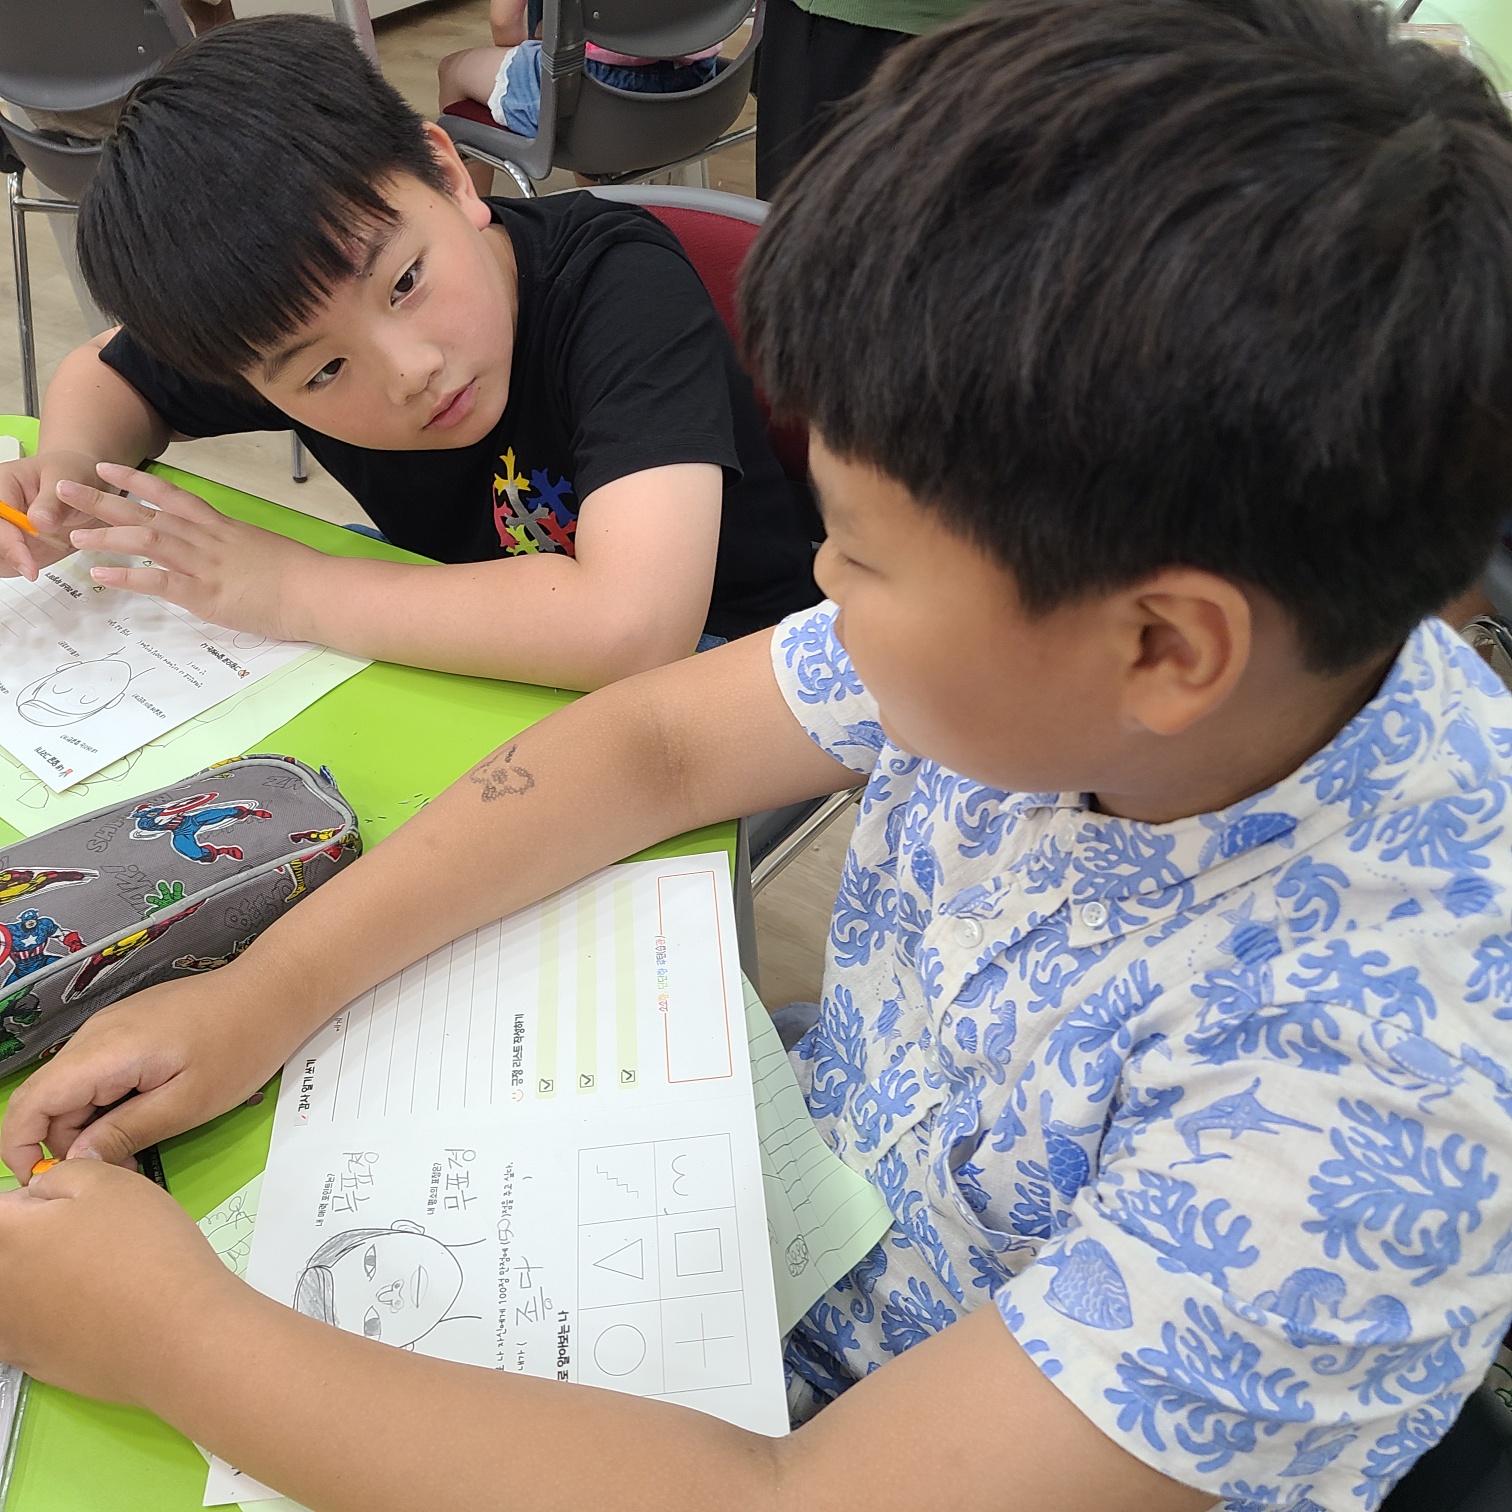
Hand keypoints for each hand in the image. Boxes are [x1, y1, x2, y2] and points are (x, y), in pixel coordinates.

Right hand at [0, 449, 115, 579]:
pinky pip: (9, 561)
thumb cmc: (69, 472)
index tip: (29, 565)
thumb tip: (40, 523)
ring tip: (27, 574)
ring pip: (0, 554)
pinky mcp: (17, 542)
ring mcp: (7, 526)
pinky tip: (28, 572)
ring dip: (10, 564)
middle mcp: (1, 508)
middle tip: (27, 573)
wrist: (80, 479)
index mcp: (3, 485)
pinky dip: (17, 568)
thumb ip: (53, 502)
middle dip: (7, 556)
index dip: (10, 545)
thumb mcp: (67, 478)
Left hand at [0, 1160, 239, 1403]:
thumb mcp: (110, 1182)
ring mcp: (6, 1329)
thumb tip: (40, 1194)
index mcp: (4, 1234)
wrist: (176, 1334)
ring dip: (38, 1276)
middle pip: (6, 1248)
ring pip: (11, 1290)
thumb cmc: (146, 1247)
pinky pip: (20, 1328)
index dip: (35, 1198)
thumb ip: (60, 1175)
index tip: (69, 1203)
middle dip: (36, 1236)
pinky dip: (41, 1315)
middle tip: (86, 1236)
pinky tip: (82, 1311)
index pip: (1, 1206)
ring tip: (88, 1274)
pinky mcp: (27, 1362)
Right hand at [1, 970, 286, 1177]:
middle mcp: (95, 1034)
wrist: (273, 992)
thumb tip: (74, 1163)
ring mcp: (110, 1027)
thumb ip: (125, 1132)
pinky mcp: (128, 1028)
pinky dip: (106, 1103)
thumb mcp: (186, 1103)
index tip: (46, 1184)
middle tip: (115, 1173)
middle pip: (48, 1099)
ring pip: (72, 1088)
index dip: (21, 1149)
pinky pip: (96, 1073)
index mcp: (104, 1051)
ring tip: (135, 1150)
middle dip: (65, 1144)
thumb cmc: (240, 1047)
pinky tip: (143, 1118)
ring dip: (89, 1126)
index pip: (29, 1102)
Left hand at [62, 463, 325, 638]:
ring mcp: (206, 566)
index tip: (107, 469)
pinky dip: (129, 577)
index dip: (138, 481)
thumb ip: (238, 548)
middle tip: (65, 490)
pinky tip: (102, 574)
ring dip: (108, 537)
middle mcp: (209, 540)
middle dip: (105, 501)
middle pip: (149, 514)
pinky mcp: (206, 596)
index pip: (174, 497)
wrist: (319, 591)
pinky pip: (160, 583)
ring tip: (73, 534)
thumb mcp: (265, 549)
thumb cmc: (302, 574)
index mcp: (223, 528)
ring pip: (148, 542)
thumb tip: (225, 552)